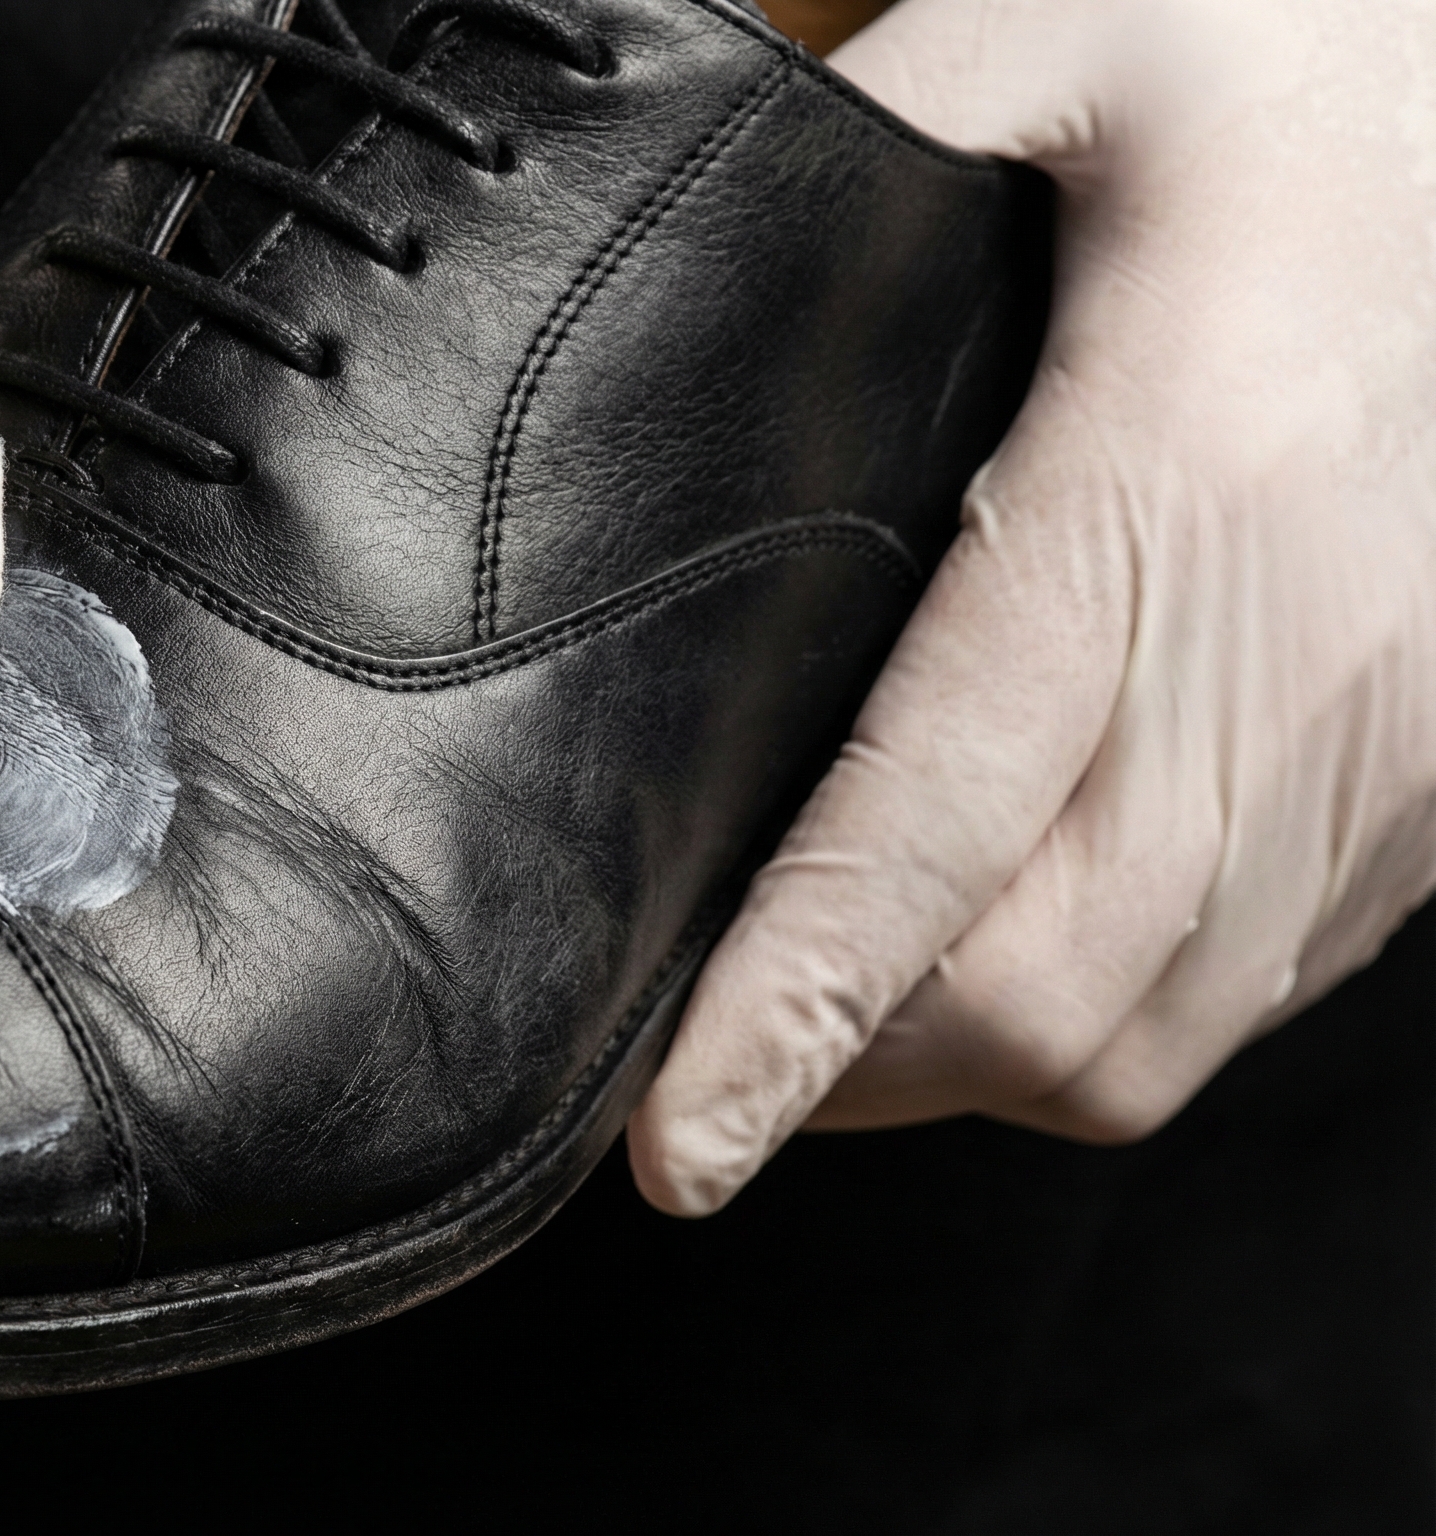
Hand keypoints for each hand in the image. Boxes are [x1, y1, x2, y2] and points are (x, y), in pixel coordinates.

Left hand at [630, 0, 1435, 1212]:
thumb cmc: (1303, 52)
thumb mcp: (1048, 42)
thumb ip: (843, 166)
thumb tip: (628, 293)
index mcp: (1176, 474)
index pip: (947, 816)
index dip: (801, 1006)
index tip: (681, 1141)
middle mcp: (1302, 646)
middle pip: (1046, 998)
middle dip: (846, 1071)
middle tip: (696, 1060)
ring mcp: (1396, 736)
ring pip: (1149, 1037)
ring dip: (961, 1066)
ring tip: (819, 1025)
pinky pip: (1252, 988)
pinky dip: (1096, 1021)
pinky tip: (994, 947)